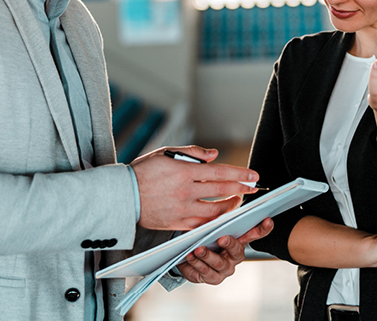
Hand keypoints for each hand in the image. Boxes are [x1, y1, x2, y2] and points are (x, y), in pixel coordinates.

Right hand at [131, 146, 259, 230]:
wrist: (123, 196)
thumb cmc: (142, 172)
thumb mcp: (164, 154)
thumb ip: (192, 153)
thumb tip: (214, 154)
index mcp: (183, 171)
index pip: (219, 172)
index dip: (240, 174)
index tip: (253, 175)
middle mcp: (185, 191)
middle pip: (222, 190)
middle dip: (241, 188)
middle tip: (253, 188)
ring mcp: (182, 209)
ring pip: (216, 210)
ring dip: (231, 205)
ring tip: (237, 200)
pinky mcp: (178, 223)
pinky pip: (203, 223)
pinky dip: (215, 219)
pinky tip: (221, 215)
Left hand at [177, 218, 272, 284]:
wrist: (184, 254)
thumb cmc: (200, 236)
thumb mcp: (208, 224)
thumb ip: (218, 216)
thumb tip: (227, 201)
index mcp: (237, 240)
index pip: (254, 234)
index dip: (263, 228)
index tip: (267, 220)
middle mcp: (234, 256)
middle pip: (237, 251)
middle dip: (230, 244)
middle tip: (222, 238)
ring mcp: (224, 269)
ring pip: (219, 263)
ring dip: (208, 255)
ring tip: (198, 249)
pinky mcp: (213, 277)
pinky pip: (206, 272)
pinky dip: (197, 263)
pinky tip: (190, 256)